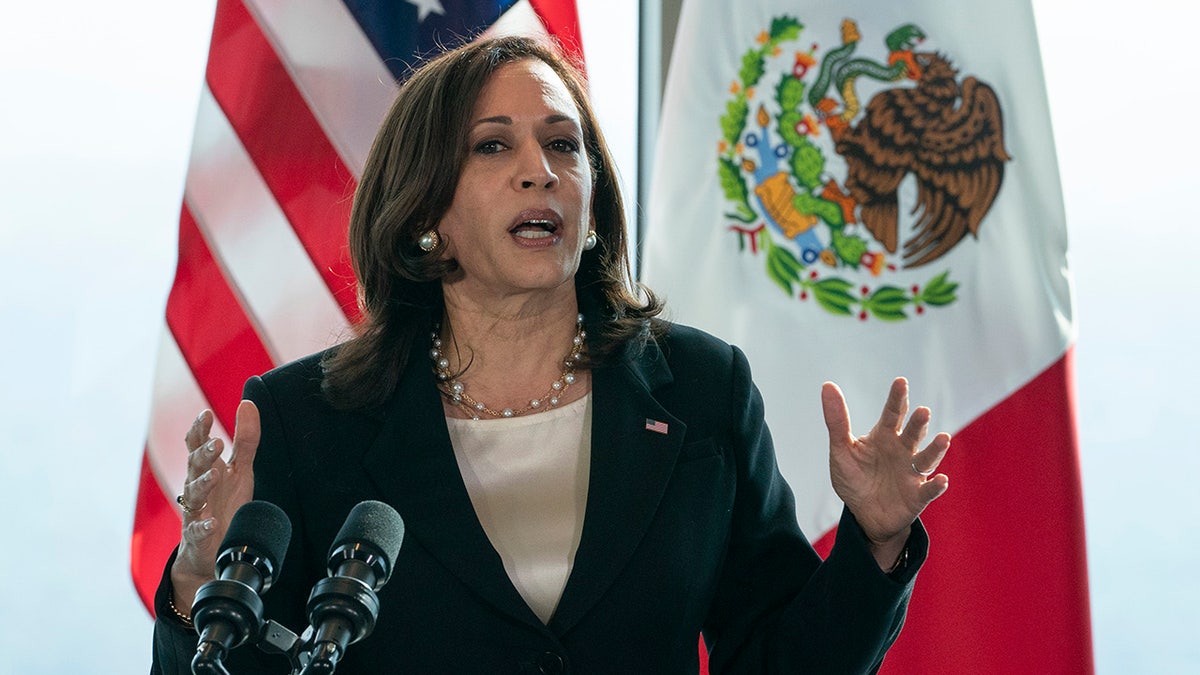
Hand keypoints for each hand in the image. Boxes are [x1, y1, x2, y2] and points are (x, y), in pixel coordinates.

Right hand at [169, 400, 259, 613]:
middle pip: (194, 466)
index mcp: (206, 469)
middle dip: (203, 455)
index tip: (205, 414)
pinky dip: (203, 526)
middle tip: (216, 443)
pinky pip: (198, 530)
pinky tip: (212, 522)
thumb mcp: (240, 469)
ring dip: (203, 483)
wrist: (213, 549)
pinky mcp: (199, 537)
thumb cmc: (225, 503)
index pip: (196, 446)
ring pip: (194, 495)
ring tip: (215, 474)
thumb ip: (245, 439)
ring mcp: (196, 512)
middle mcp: (197, 488)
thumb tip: (247, 403)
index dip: (199, 430)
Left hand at [822, 378, 949, 567]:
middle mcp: (903, 450)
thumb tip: (827, 385)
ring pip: (927, 458)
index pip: (893, 413)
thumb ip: (837, 421)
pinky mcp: (917, 495)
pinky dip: (936, 486)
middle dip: (918, 423)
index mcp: (885, 436)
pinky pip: (928, 490)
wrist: (863, 515)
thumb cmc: (854, 478)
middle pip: (913, 433)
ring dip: (936, 449)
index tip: (901, 382)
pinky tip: (941, 480)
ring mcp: (912, 472)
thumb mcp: (841, 450)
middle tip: (923, 411)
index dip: (897, 398)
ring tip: (944, 438)